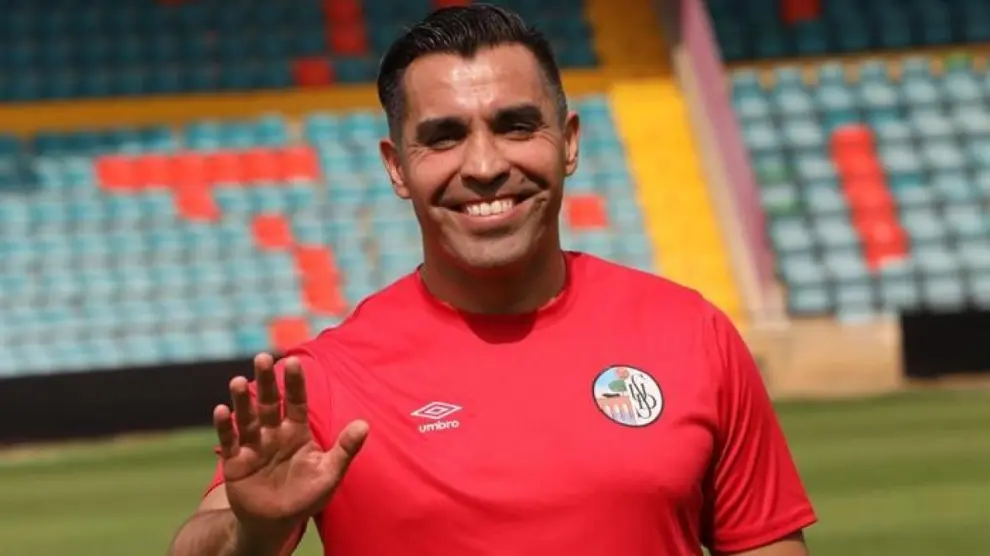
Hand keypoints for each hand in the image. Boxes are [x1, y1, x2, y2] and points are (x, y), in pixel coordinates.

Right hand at [213, 353, 368, 537]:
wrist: (277, 522)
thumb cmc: (307, 496)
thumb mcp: (330, 474)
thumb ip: (345, 449)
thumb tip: (365, 425)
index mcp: (297, 432)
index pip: (297, 402)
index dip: (295, 383)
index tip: (294, 361)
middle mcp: (273, 433)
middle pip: (270, 403)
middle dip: (267, 382)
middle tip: (262, 357)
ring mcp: (253, 446)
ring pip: (247, 418)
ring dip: (243, 400)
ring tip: (238, 381)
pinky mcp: (235, 462)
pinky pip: (229, 441)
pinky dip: (225, 427)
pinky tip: (221, 410)